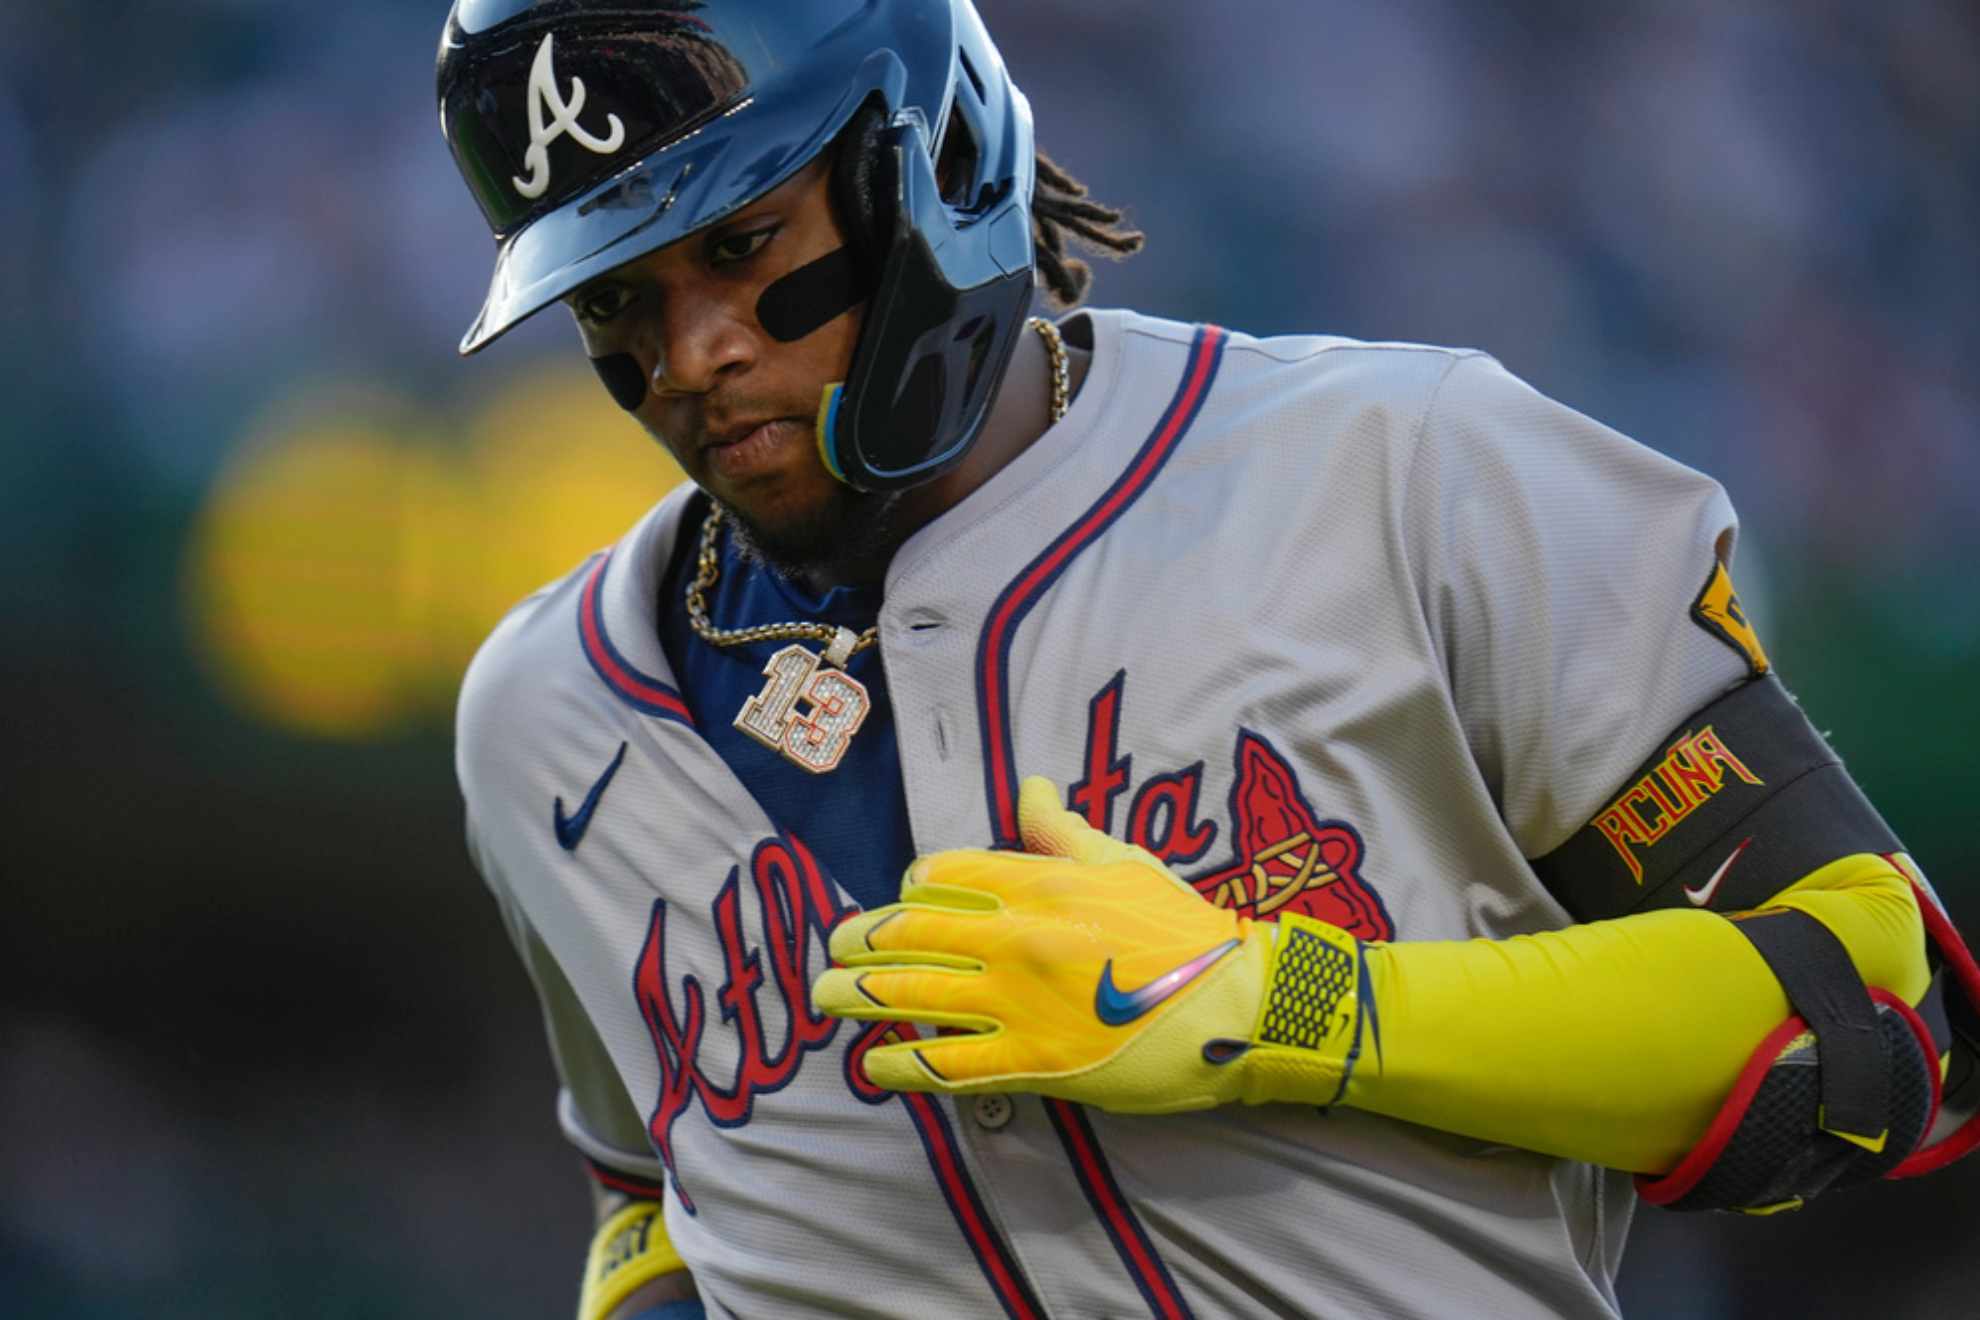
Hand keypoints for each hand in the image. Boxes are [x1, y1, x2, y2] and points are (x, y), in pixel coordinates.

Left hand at [813, 777, 1375, 1112]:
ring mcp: (1018, 1003)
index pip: (941, 877)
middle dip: (861, 940)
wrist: (1237, 1006)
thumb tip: (1029, 788)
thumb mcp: (1123, 862)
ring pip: (911, 997)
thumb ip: (1062, 831)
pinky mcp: (1030, 1063)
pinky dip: (899, 1067)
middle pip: (909, 934)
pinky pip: (946, 1066)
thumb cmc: (1184, 929)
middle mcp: (1016, 938)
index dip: (910, 889)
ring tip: (826, 995)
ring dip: (856, 996)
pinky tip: (874, 1066)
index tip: (901, 902)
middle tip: (837, 946)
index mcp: (1038, 883)